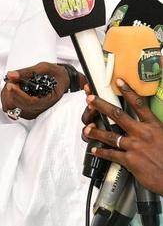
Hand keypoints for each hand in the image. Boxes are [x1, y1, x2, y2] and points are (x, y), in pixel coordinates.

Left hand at [0, 62, 67, 119]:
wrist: (61, 79)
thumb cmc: (55, 74)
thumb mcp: (44, 68)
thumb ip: (27, 71)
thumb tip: (11, 75)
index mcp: (48, 100)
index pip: (30, 103)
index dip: (18, 94)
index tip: (11, 84)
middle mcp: (40, 108)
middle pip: (18, 104)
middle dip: (11, 90)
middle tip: (13, 78)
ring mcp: (32, 111)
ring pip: (12, 107)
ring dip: (7, 93)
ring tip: (14, 82)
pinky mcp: (25, 110)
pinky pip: (11, 107)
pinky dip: (7, 97)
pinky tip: (12, 88)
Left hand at [83, 78, 162, 195]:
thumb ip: (158, 129)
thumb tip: (152, 124)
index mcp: (155, 126)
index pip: (139, 105)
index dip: (128, 92)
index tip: (119, 82)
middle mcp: (143, 134)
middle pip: (118, 115)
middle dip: (101, 105)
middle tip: (90, 98)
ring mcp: (135, 147)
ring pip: (110, 135)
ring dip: (96, 130)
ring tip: (86, 128)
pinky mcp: (130, 160)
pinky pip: (112, 154)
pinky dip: (101, 152)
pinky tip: (95, 149)